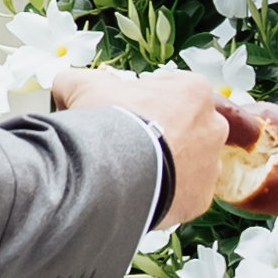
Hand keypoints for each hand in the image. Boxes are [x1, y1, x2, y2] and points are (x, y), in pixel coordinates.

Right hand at [60, 67, 229, 222]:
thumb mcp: (83, 87)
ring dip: (166, 164)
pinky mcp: (200, 198)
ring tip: (134, 170)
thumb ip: (78, 80)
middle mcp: (212, 126)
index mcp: (193, 92)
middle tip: (129, 141)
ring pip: (188, 162)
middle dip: (160, 132)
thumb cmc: (109, 125)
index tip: (126, 110)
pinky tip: (142, 189)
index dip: (143, 99)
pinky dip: (166, 192)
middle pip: (186, 126)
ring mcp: (210, 165)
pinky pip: (183, 194)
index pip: (171, 89)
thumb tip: (66, 84)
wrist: (114, 175)